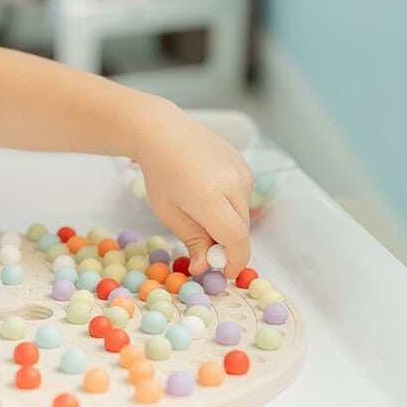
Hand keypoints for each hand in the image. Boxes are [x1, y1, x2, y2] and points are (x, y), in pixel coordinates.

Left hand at [132, 105, 252, 278]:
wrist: (165, 132)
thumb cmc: (160, 174)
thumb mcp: (169, 212)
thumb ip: (192, 240)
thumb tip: (205, 267)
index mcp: (208, 196)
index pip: (235, 238)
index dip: (235, 261)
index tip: (227, 274)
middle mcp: (232, 183)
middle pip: (240, 230)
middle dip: (227, 246)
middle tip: (205, 250)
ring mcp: (242, 172)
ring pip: (243, 215)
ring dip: (228, 224)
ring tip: (200, 211)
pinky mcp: (245, 167)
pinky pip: (244, 198)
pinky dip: (230, 207)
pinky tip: (208, 193)